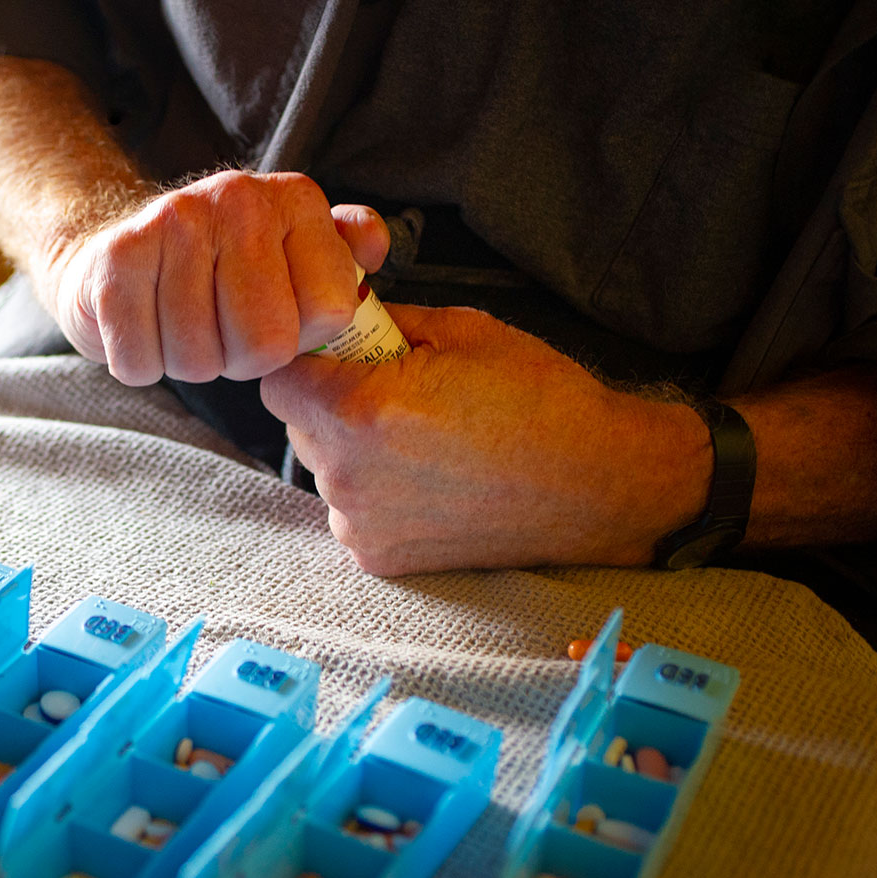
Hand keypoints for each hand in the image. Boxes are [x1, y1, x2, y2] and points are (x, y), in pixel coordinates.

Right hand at [36, 170, 388, 384]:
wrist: (113, 249)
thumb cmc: (214, 266)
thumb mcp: (290, 249)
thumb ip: (341, 251)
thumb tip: (373, 250)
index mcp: (295, 199)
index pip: (331, 312)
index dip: (301, 337)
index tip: (275, 316)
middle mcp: (238, 199)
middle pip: (266, 345)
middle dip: (242, 360)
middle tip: (221, 331)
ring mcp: (173, 222)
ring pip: (201, 361)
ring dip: (190, 363)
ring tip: (181, 325)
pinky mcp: (117, 258)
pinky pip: (143, 361)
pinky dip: (141, 364)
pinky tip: (143, 328)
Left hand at [259, 304, 712, 573]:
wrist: (599, 485)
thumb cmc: (540, 400)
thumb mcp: (460, 330)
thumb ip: (383, 325)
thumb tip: (342, 320)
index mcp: (361, 410)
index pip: (278, 379)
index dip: (306, 361)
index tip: (339, 356)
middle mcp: (350, 475)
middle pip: (298, 426)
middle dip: (331, 402)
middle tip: (393, 393)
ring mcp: (362, 524)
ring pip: (326, 469)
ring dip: (353, 449)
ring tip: (422, 441)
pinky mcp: (380, 557)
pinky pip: (353, 509)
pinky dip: (377, 491)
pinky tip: (431, 479)